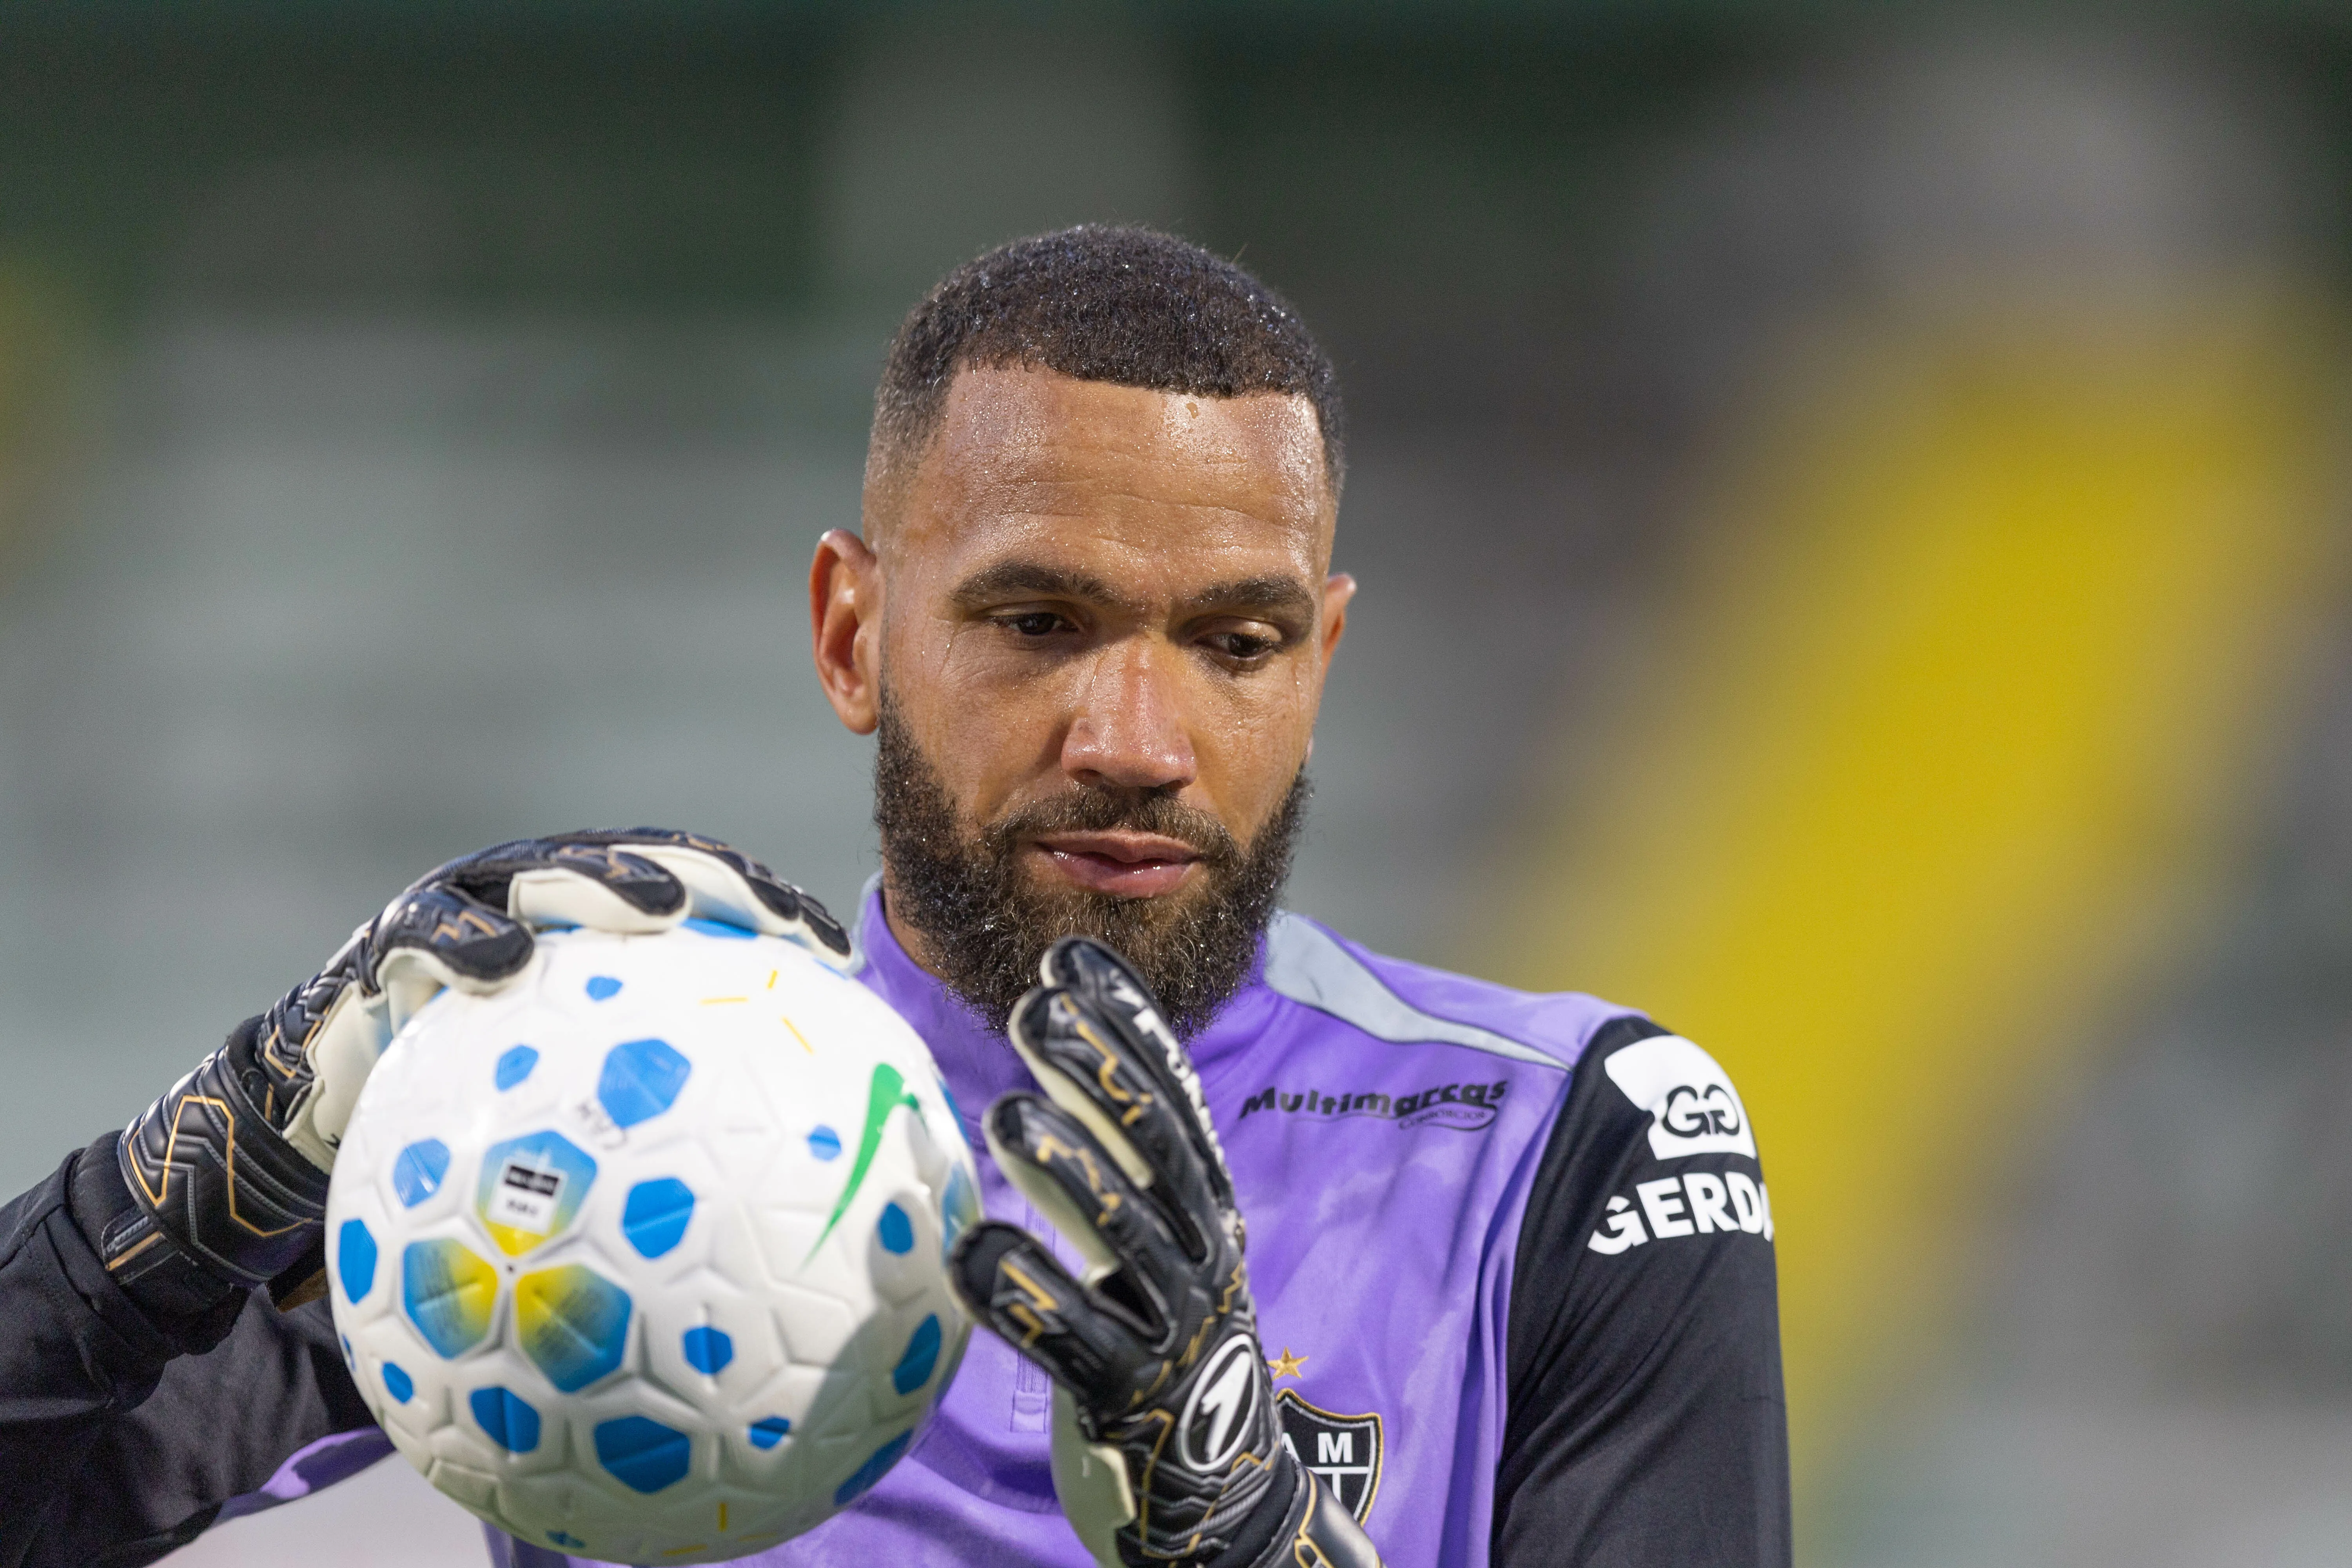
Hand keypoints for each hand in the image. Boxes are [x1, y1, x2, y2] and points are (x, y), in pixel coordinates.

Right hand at [103, 830, 848, 1311]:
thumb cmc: (465, 1129)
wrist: (329, 1113)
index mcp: (595, 938)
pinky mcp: (389, 947)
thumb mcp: (566, 1123)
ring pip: (545, 874)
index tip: (830, 950)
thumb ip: (645, 1127)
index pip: (701, 905)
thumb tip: (767, 1200)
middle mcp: (539, 907)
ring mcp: (466, 914)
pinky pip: (427, 934)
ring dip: (603, 881)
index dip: (767, 911)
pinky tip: (503, 960)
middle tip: (763, 913)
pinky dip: (466, 938)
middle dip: (708, 880)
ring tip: (657, 908)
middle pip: (642, 870)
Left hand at [949, 938, 1380, 1567]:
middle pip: (1160, 1149)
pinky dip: (1027, 1296)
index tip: (1071, 961)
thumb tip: (1046, 1054)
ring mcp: (1177, 1326)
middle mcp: (1205, 1253)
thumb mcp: (1152, 1238)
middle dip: (1104, 1074)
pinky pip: (1076, 1340)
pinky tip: (973, 1253)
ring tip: (1010, 1115)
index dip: (1129, 1026)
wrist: (1224, 1487)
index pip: (1176, 1097)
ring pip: (1128, 1237)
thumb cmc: (1163, 1336)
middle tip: (1037, 1013)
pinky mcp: (1133, 1399)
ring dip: (1072, 1170)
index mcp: (1209, 1207)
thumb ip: (1109, 1159)